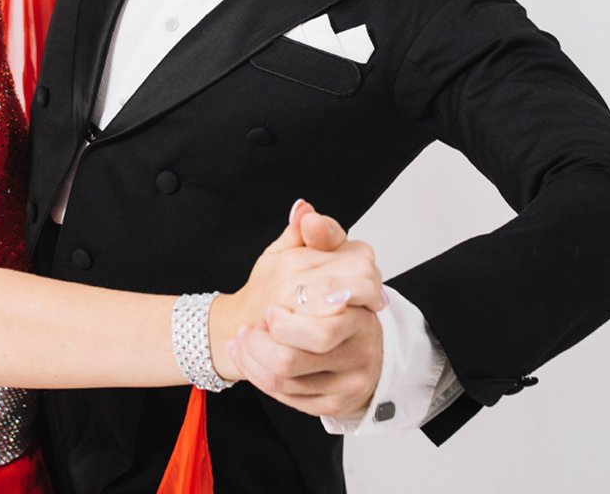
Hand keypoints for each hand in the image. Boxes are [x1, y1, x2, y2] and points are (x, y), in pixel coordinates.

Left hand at [218, 200, 385, 417]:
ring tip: (242, 340)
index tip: (272, 306)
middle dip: (273, 333)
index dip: (309, 298)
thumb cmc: (312, 293)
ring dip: (255, 355)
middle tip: (254, 324)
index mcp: (364, 293)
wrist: (324, 343)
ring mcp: (357, 369)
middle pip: (319, 337)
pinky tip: (250, 359)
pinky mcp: (341, 399)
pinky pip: (292, 394)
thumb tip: (304, 211)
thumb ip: (313, 235)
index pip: (348, 292)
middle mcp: (367, 333)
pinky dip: (261, 376)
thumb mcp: (312, 258)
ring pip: (293, 369)